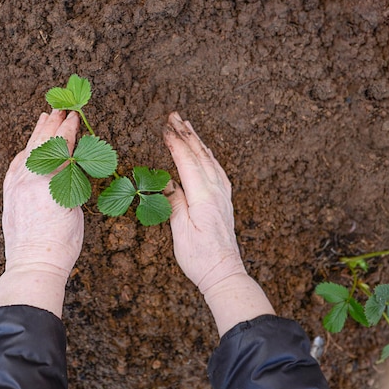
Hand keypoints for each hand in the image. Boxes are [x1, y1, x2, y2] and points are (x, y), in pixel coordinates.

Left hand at [0, 109, 82, 315]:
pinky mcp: (9, 195)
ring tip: (44, 118)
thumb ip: (70, 183)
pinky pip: (16, 166)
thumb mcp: (75, 209)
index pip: (61, 147)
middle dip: (52, 125)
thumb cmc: (61, 244)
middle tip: (60, 108)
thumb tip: (68, 168)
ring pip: (27, 152)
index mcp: (49, 181)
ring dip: (37, 134)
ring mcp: (15, 186)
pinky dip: (24, 152)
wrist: (33, 266)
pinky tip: (28, 147)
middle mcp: (28, 179)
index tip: (75, 116)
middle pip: (42, 144)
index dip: (69, 130)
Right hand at [163, 112, 244, 292]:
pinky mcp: (224, 200)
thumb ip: (174, 202)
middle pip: (200, 155)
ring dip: (198, 140)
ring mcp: (223, 195)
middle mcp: (217, 191)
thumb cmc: (199, 258)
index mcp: (204, 197)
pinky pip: (217, 169)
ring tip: (187, 125)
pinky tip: (204, 151)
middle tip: (174, 115)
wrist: (224, 273)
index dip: (175, 143)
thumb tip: (167, 180)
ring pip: (210, 159)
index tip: (164, 127)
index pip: (187, 162)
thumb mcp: (180, 231)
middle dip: (186, 133)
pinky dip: (208, 154)